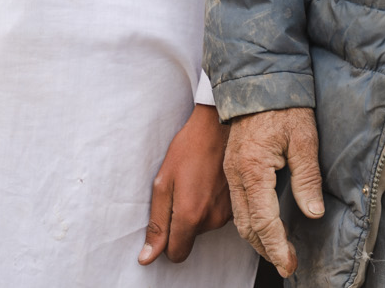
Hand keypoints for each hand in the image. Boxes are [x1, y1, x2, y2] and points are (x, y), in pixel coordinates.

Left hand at [140, 104, 232, 265]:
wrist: (218, 126)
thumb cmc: (189, 149)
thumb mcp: (163, 183)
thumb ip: (157, 224)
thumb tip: (147, 257)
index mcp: (191, 216)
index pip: (176, 254)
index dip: (167, 242)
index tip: (167, 219)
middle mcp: (212, 219)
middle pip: (190, 237)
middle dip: (182, 221)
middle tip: (181, 190)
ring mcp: (228, 212)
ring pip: (204, 226)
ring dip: (198, 210)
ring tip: (196, 182)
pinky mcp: (237, 203)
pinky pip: (217, 215)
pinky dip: (211, 203)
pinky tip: (209, 181)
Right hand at [225, 107, 323, 276]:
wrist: (260, 81)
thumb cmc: (285, 107)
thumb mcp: (304, 138)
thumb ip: (307, 177)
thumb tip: (312, 213)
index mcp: (253, 169)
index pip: (264, 221)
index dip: (277, 247)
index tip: (290, 264)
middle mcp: (236, 175)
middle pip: (247, 226)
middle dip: (267, 250)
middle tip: (287, 264)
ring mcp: (230, 172)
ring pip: (239, 218)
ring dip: (258, 239)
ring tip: (279, 251)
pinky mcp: (232, 168)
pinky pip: (238, 204)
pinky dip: (251, 222)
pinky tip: (266, 227)